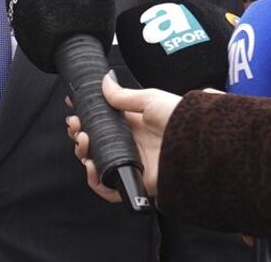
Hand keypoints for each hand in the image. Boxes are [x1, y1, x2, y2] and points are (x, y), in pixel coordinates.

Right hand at [67, 75, 181, 202]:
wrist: (196, 143)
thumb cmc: (180, 119)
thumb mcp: (149, 99)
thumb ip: (123, 95)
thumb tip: (105, 81)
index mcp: (133, 124)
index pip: (102, 121)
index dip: (86, 116)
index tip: (73, 109)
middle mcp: (130, 144)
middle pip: (95, 143)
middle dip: (79, 133)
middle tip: (74, 125)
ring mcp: (131, 164)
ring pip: (97, 163)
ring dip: (83, 153)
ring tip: (83, 141)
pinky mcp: (134, 182)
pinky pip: (108, 188)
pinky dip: (95, 180)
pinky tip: (92, 165)